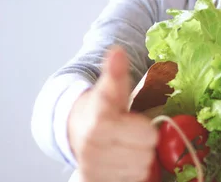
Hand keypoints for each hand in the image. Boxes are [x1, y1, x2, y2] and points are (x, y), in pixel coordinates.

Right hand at [67, 46, 158, 181]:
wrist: (73, 129)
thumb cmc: (99, 108)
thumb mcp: (110, 89)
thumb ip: (115, 72)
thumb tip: (116, 50)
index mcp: (100, 124)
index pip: (147, 135)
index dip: (144, 127)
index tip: (133, 120)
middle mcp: (92, 150)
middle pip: (145, 155)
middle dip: (142, 144)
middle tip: (130, 134)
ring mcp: (92, 169)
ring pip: (139, 171)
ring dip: (137, 160)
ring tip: (124, 146)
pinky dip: (128, 174)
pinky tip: (120, 161)